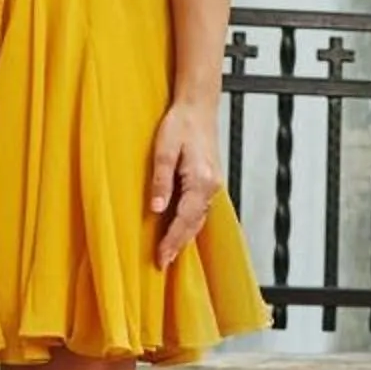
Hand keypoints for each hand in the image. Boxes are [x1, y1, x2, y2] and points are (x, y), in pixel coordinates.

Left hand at [145, 101, 221, 270]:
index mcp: (200, 180)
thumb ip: (161, 180)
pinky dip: (191, 222)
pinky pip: (201, 209)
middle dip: (179, 244)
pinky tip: (181, 228)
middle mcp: (211, 185)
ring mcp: (214, 184)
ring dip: (185, 236)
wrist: (198, 106)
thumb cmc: (180, 123)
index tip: (161, 258)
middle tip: (163, 263)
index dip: (172, 241)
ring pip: (200, 218)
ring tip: (170, 252)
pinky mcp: (211, 180)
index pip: (185, 219)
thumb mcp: (163, 149)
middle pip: (195, 223)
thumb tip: (156, 209)